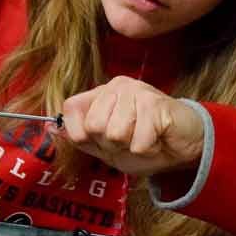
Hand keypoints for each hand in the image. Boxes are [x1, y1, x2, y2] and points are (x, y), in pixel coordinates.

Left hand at [58, 76, 203, 176]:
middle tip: (130, 139)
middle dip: (111, 144)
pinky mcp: (155, 104)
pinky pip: (138, 142)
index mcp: (102, 93)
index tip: (102, 140)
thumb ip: (81, 138)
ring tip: (145, 137)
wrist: (185, 146)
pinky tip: (157, 138)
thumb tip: (51, 128)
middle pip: (93, 126)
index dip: (82, 134)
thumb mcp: (107, 147)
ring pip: (115, 134)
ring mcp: (136, 92)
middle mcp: (117, 87)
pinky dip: (148, 149)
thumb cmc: (146, 143)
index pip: (71, 109)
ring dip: (131, 146)